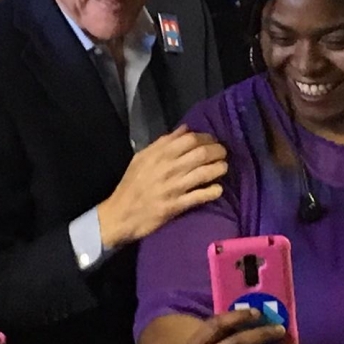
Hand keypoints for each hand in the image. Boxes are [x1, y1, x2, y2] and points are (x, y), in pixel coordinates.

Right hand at [98, 125, 227, 248]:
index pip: (190, 139)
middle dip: (217, 151)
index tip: (212, 141)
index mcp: (158, 154)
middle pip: (201, 153)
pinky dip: (213, 191)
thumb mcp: (142, 158)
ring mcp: (173, 187)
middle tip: (223, 153)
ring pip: (204, 173)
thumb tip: (185, 128)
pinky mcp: (176, 206)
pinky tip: (218, 189)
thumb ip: (163, 142)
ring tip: (223, 168)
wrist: (120, 214)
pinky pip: (200, 196)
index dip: (206, 138)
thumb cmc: (132, 185)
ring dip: (219, 168)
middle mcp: (168, 168)